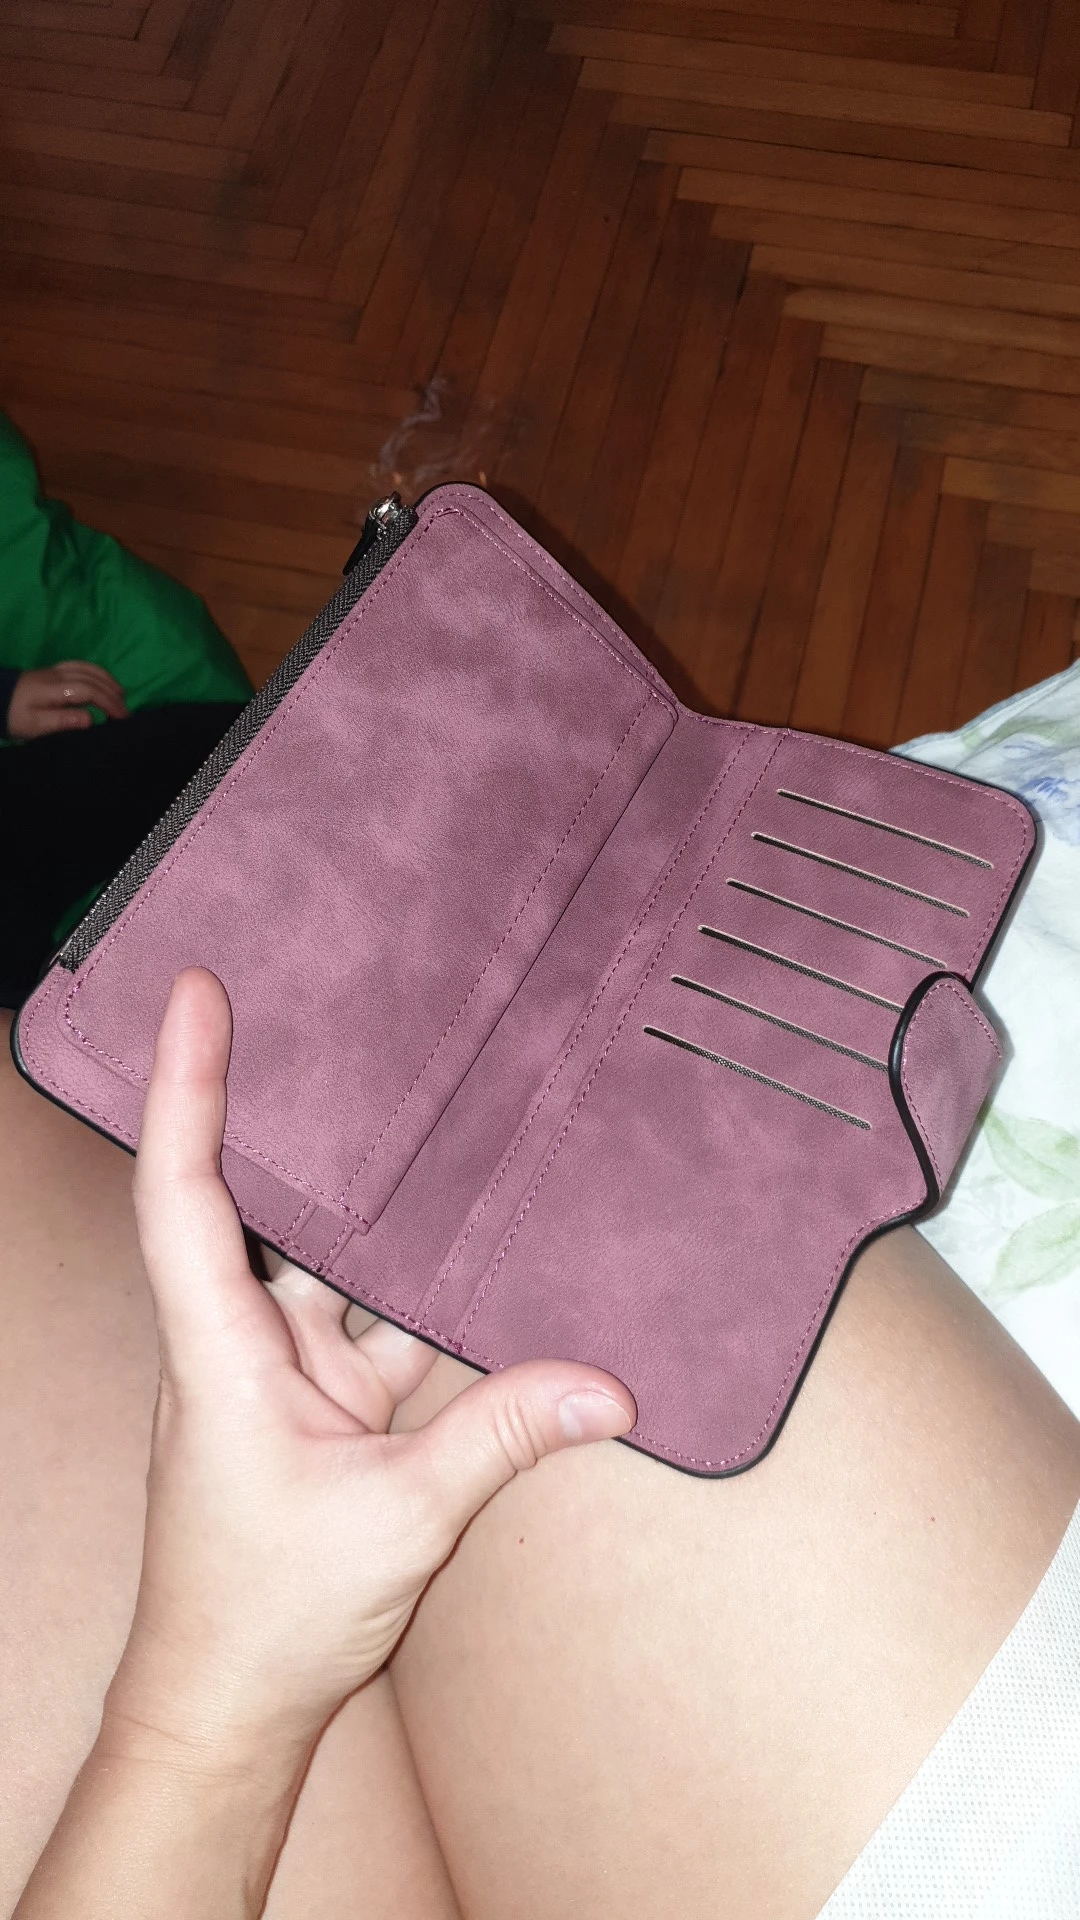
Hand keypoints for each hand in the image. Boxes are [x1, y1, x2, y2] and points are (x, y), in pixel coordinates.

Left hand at [6, 661, 127, 738]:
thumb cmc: (14, 717)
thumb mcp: (35, 726)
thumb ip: (63, 721)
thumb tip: (90, 719)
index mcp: (53, 689)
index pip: (88, 690)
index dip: (108, 702)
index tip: (122, 718)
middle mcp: (56, 675)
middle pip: (91, 678)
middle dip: (113, 693)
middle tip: (126, 712)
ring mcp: (54, 670)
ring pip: (87, 668)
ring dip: (107, 679)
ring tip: (121, 694)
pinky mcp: (51, 671)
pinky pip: (80, 665)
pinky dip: (96, 672)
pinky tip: (102, 680)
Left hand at [113, 968, 635, 1766]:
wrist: (232, 1704)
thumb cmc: (266, 1615)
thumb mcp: (400, 1517)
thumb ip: (503, 1437)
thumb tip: (609, 1387)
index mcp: (221, 1348)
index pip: (185, 1192)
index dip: (187, 1088)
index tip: (195, 994)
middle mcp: (246, 1338)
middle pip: (269, 1200)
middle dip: (298, 1109)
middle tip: (335, 1004)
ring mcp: (290, 1370)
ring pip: (345, 1261)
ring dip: (393, 1209)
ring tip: (452, 1109)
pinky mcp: (332, 1405)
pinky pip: (389, 1323)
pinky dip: (436, 1295)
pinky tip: (493, 1256)